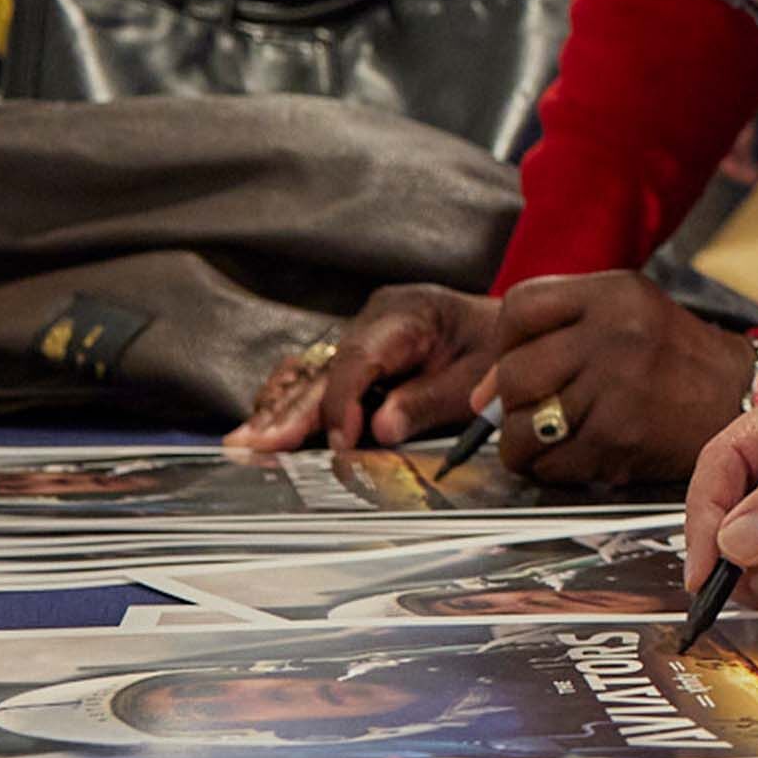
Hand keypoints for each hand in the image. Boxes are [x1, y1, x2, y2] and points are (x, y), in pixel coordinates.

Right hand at [226, 286, 499, 455]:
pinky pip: (319, 378)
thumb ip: (428, 402)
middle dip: (289, 411)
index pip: (361, 358)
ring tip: (244, 442)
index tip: (339, 442)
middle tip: (252, 445)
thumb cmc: (499, 352)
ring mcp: (362, 334)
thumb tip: (380, 430)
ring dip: (279, 410)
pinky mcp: (358, 355)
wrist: (514, 333)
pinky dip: (293, 404)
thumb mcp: (477, 379)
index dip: (343, 403)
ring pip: (312, 373)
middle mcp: (375, 318)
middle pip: (325, 368)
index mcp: (408, 312)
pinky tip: (265, 428)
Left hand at [477, 276, 757, 490]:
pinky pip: (552, 464)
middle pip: (515, 374)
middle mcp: (615, 337)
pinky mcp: (621, 441)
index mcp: (614, 295)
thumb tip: (482, 393)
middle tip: (530, 410)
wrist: (739, 396)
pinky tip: (579, 454)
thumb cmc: (673, 357)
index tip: (514, 365)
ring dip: (526, 442)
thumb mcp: (626, 311)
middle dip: (510, 402)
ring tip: (553, 435)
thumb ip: (556, 331)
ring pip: (524, 428)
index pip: (520, 308)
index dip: (505, 343)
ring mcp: (617, 391)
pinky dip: (553, 468)